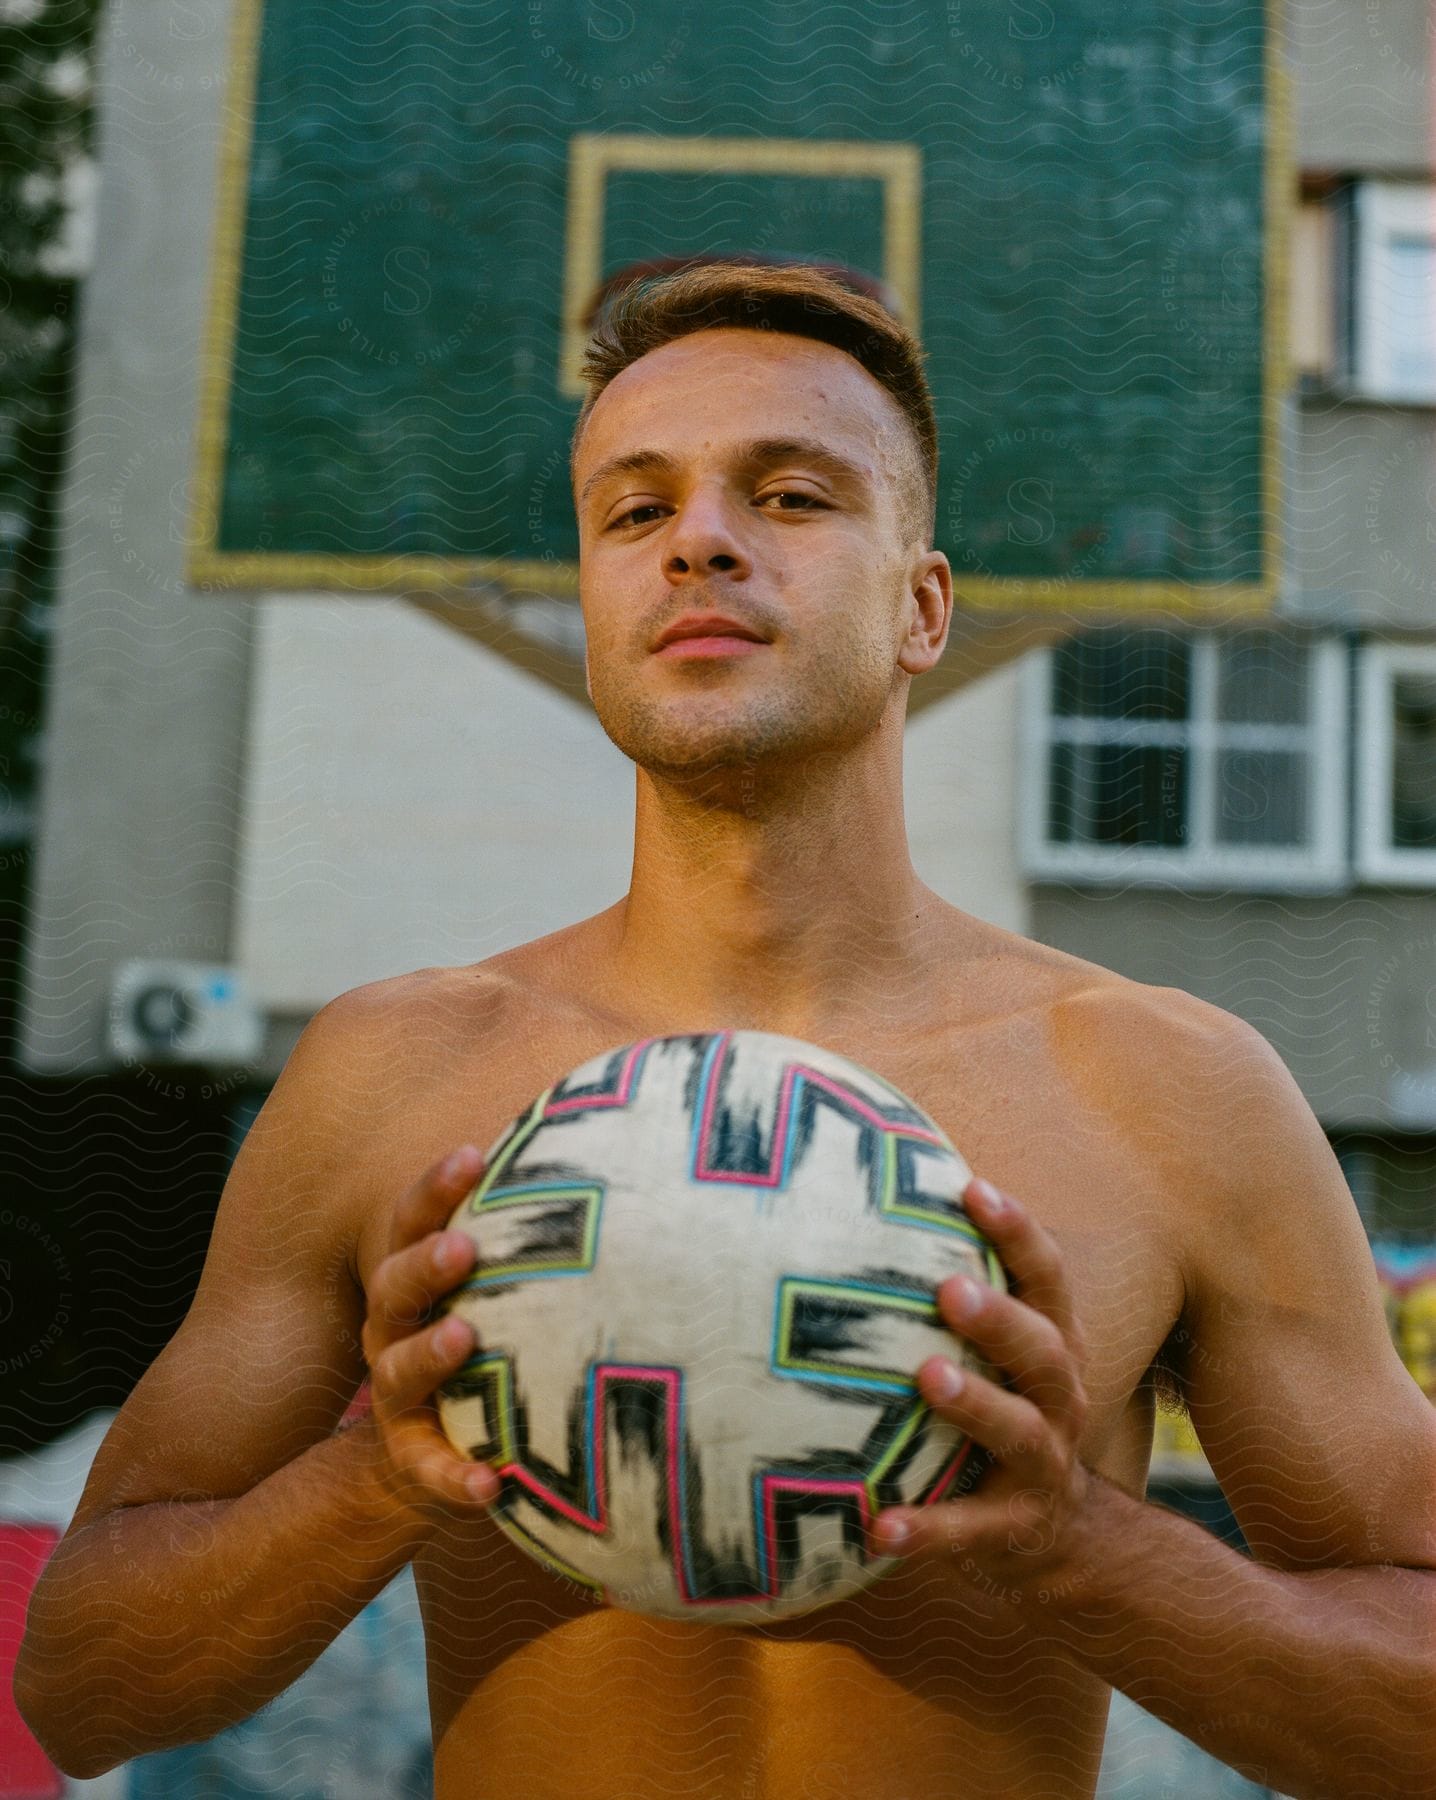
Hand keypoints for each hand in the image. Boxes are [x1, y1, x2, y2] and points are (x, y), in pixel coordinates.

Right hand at [360, 1145, 499, 1521]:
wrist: (435, 1450)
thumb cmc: (489, 1339)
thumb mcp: (498, 1285)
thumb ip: (531, 1235)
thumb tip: (617, 1149)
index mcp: (414, 1281)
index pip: (413, 1222)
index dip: (435, 1188)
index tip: (473, 1154)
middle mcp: (394, 1330)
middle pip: (394, 1287)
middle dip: (426, 1263)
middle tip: (465, 1247)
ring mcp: (398, 1397)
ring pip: (397, 1372)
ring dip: (428, 1355)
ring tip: (464, 1336)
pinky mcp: (415, 1459)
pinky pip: (429, 1470)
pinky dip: (455, 1478)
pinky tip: (489, 1486)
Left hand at [872, 1177, 1092, 1590]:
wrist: (1062, 1537)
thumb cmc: (1003, 1409)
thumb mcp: (999, 1353)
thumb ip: (959, 1292)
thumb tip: (868, 1202)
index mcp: (1051, 1344)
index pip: (1046, 1276)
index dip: (1017, 1231)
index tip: (972, 1188)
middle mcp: (1058, 1396)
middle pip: (1040, 1348)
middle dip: (998, 1317)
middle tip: (948, 1288)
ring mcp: (1042, 1464)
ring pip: (1018, 1430)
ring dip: (976, 1404)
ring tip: (928, 1379)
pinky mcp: (1014, 1528)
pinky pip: (970, 1531)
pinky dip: (928, 1530)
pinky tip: (879, 1528)